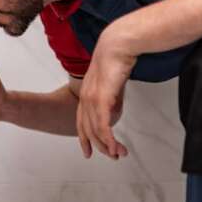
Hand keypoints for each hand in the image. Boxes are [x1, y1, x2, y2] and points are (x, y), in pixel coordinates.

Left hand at [76, 31, 135, 158]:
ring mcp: (91, 99)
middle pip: (88, 130)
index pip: (81, 122)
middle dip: (100, 146)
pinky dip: (108, 138)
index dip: (85, 139)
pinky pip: (102, 124)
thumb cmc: (116, 59)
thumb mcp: (113, 83)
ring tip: (119, 154)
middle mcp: (85, 98)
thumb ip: (111, 96)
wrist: (117, 45)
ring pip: (96, 130)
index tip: (89, 152)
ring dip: (108, 145)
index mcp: (86, 94)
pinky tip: (114, 146)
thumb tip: (114, 107)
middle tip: (113, 156)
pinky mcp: (101, 99)